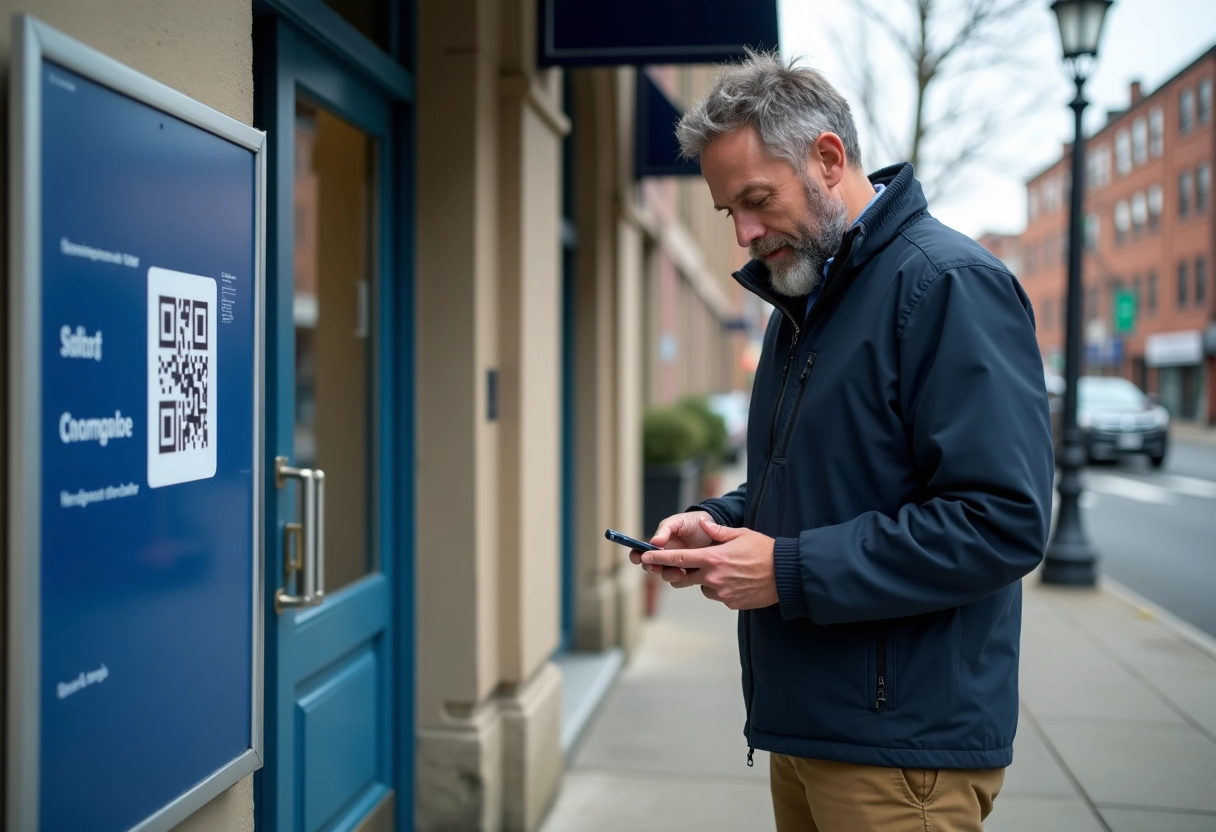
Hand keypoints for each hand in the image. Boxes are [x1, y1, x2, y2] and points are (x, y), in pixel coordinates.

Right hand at [629, 511, 714, 583]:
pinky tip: (689, 573)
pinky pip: (680, 581)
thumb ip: (665, 529)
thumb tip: (654, 541)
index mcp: (658, 543)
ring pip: (665, 575)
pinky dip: (682, 579)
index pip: (641, 551)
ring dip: (669, 575)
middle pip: (650, 567)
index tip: (638, 557)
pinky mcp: (689, 572)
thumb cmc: (693, 522)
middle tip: (657, 566)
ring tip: (680, 571)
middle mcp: (665, 556)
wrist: (714, 528)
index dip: (636, 556)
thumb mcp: (678, 521)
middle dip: (652, 568)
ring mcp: (676, 565)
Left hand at [640, 517, 778, 610]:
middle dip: (683, 570)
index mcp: (713, 558)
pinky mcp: (730, 603)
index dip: (660, 558)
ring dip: (706, 580)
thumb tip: (705, 526)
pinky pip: (717, 595)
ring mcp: (721, 593)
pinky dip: (721, 588)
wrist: (785, 575)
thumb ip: (718, 532)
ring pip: (702, 587)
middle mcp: (713, 578)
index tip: (645, 557)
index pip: (679, 559)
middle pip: (685, 576)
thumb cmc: (764, 551)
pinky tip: (736, 580)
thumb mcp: (741, 534)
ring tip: (727, 570)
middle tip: (692, 563)